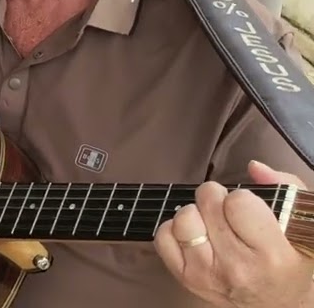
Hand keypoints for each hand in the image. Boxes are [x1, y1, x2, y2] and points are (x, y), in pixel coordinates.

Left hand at [154, 160, 313, 306]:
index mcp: (271, 254)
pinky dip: (175, 229)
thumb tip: (254, 167)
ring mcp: (206, 273)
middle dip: (217, 199)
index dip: (241, 198)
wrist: (278, 304)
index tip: (249, 208)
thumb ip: (284, 188)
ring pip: (183, 218)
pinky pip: (163, 237)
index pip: (238, 202)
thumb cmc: (289, 262)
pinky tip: (196, 235)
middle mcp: (236, 266)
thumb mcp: (299, 225)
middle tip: (229, 213)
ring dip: (195, 213)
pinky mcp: (185, 278)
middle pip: (207, 203)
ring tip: (212, 224)